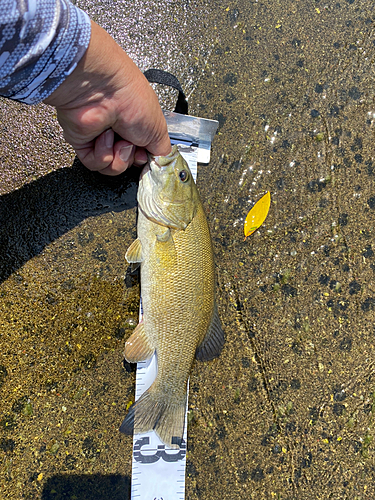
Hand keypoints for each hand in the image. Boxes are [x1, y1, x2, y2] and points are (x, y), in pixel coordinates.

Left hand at [44, 21, 170, 174]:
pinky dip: (101, 154)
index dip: (144, 160)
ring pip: (112, 167)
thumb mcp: (159, 130)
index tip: (146, 156)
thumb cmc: (131, 98)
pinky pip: (95, 164)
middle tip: (131, 143)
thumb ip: (162, 152)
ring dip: (118, 157)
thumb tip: (159, 162)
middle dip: (131, 158)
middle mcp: (118, 131)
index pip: (141, 155)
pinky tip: (103, 136)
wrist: (102, 90)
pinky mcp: (83, 143)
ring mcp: (100, 138)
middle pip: (127, 164)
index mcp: (136, 126)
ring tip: (118, 139)